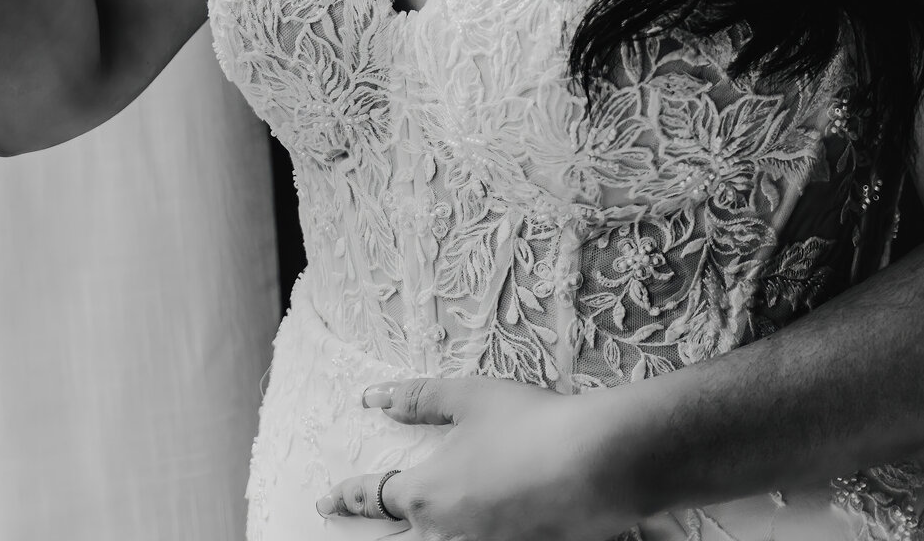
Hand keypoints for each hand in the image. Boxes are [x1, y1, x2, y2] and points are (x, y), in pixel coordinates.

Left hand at [315, 374, 641, 540]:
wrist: (597, 463)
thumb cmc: (530, 424)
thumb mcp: (471, 398)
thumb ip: (419, 398)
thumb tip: (376, 397)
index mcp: (427, 494)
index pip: (373, 497)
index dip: (347, 496)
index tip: (326, 499)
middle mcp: (446, 535)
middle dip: (371, 535)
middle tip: (347, 524)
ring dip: (415, 539)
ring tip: (408, 531)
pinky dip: (461, 539)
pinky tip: (469, 529)